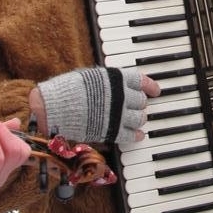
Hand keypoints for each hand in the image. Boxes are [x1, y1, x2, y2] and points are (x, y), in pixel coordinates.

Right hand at [32, 67, 160, 143]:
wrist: (56, 107)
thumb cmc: (68, 90)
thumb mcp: (90, 76)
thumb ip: (106, 81)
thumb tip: (113, 83)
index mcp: (116, 78)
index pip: (141, 81)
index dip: (151, 86)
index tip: (155, 90)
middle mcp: (121, 95)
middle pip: (141, 101)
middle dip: (140, 104)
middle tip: (136, 107)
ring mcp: (118, 114)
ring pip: (140, 118)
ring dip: (139, 119)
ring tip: (136, 120)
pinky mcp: (112, 130)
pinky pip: (131, 135)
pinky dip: (136, 136)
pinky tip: (137, 136)